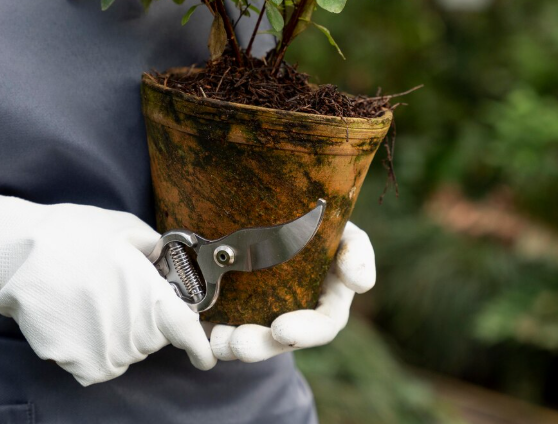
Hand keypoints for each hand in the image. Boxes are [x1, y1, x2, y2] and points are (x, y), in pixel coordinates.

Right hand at [0, 193, 215, 384]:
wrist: (15, 250)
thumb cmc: (73, 233)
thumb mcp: (127, 229)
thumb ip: (158, 254)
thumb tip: (175, 267)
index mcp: (147, 294)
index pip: (184, 329)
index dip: (197, 345)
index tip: (201, 355)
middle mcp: (128, 328)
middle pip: (154, 340)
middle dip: (147, 321)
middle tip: (119, 293)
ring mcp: (100, 349)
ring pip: (127, 354)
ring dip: (120, 335)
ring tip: (94, 301)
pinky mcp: (74, 362)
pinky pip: (98, 363)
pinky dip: (94, 347)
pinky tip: (78, 317)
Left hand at [208, 221, 375, 361]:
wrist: (279, 211)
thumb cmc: (321, 224)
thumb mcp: (346, 233)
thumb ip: (357, 253)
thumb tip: (361, 284)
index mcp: (327, 303)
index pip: (322, 326)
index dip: (304, 332)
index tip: (280, 330)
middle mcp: (296, 315)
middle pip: (279, 340)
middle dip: (259, 346)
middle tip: (237, 343)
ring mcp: (263, 314)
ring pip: (248, 338)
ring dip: (230, 343)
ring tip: (216, 339)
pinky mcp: (234, 307)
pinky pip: (220, 324)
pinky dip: (207, 328)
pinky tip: (196, 325)